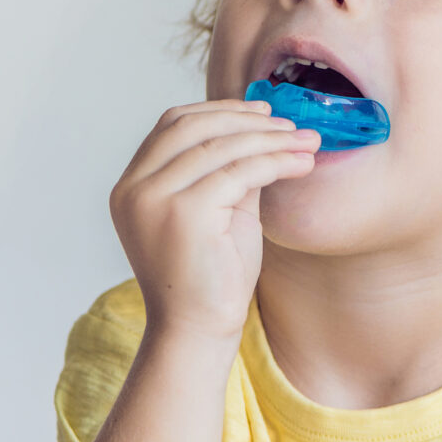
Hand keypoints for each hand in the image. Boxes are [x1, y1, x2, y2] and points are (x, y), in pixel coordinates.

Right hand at [109, 98, 320, 344]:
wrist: (200, 330)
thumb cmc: (212, 275)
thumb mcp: (218, 208)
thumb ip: (228, 169)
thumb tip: (263, 128)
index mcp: (133, 184)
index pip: (173, 124)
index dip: (221, 111)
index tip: (262, 110)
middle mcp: (134, 188)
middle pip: (194, 127)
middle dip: (249, 121)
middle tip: (292, 125)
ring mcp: (153, 200)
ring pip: (222, 147)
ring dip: (272, 140)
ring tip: (308, 143)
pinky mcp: (184, 214)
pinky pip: (240, 172)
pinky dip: (276, 162)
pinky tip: (302, 164)